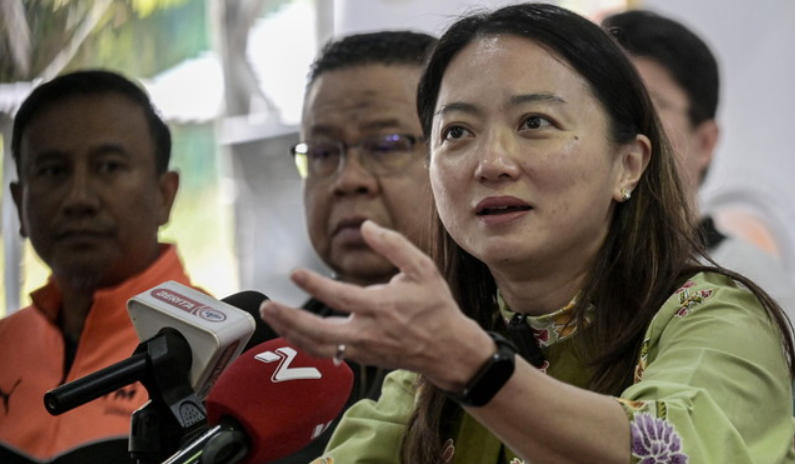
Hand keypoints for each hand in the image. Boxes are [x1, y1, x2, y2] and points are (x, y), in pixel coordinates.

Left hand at [260, 220, 493, 390]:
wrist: (449, 349)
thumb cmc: (435, 307)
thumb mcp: (422, 269)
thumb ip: (394, 245)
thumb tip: (367, 226)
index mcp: (381, 307)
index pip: (340, 296)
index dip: (314, 284)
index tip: (294, 273)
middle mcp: (368, 332)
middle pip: (319, 331)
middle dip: (289, 319)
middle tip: (267, 306)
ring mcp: (363, 349)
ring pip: (317, 346)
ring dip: (290, 332)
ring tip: (271, 316)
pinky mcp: (362, 358)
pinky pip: (326, 353)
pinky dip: (305, 343)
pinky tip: (292, 331)